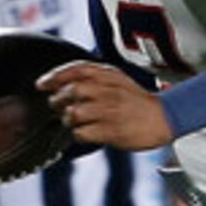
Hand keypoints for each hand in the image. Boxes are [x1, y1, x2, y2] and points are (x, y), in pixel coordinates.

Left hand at [38, 60, 171, 151]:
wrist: (164, 117)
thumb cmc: (137, 101)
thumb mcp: (117, 79)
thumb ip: (94, 77)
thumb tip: (64, 82)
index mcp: (108, 75)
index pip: (74, 70)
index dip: (53, 77)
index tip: (41, 85)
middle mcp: (108, 90)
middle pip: (70, 91)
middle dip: (58, 100)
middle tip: (58, 106)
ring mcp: (110, 111)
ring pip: (73, 113)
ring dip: (68, 119)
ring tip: (74, 122)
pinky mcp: (112, 130)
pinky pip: (83, 133)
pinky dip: (79, 135)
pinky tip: (86, 133)